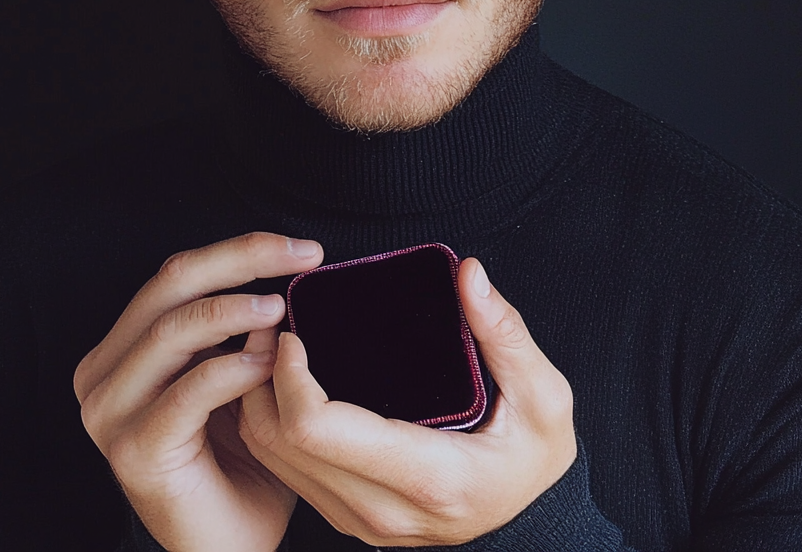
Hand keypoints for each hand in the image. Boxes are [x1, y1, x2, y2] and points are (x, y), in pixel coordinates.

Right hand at [73, 232, 322, 551]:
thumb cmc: (241, 461)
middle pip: (172, 284)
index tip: (303, 247)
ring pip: (172, 329)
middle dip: (242, 259)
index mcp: (126, 348)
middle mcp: (105, 372)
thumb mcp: (241, 378)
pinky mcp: (133, 450)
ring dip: (234, 310)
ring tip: (282, 308)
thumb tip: (288, 272)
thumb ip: (245, 330)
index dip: (240, 249)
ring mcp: (110, 412)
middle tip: (304, 255)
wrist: (229, 547)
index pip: (179, 274)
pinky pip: (187, 392)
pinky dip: (231, 368)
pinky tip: (267, 361)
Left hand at [239, 258, 575, 546]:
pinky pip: (287, 471)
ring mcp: (360, 521)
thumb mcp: (543, 395)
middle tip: (272, 324)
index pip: (317, 429)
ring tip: (272, 346)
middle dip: (261, 377)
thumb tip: (470, 275)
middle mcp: (382, 509)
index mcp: (426, 476)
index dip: (290, 376)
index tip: (294, 332)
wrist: (535, 526)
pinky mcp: (348, 517)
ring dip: (259, 399)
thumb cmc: (535, 459)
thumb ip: (503, 333)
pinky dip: (271, 424)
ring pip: (274, 461)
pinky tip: (284, 385)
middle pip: (281, 443)